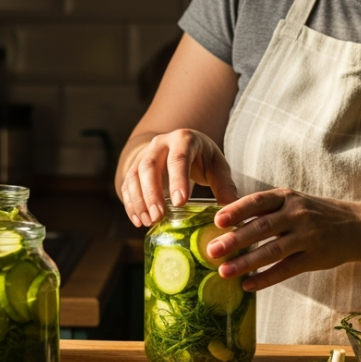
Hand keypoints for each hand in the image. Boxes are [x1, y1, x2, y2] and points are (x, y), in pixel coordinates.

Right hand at [119, 129, 237, 227]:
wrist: (178, 146)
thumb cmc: (202, 158)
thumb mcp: (216, 166)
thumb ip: (224, 186)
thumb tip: (234, 212)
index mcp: (184, 140)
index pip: (179, 158)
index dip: (178, 180)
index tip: (180, 203)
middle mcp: (160, 144)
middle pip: (150, 166)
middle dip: (152, 193)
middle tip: (159, 217)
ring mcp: (144, 154)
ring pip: (135, 175)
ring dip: (139, 200)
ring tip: (148, 222)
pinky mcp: (134, 167)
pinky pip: (127, 184)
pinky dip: (131, 203)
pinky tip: (138, 220)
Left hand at [207, 188, 360, 291]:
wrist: (357, 227)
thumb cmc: (315, 214)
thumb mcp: (294, 202)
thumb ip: (266, 210)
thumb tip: (228, 222)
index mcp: (288, 197)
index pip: (258, 202)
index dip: (237, 210)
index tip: (217, 220)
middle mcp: (297, 214)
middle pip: (261, 228)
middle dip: (235, 240)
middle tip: (212, 250)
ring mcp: (307, 237)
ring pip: (272, 251)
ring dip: (246, 263)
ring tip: (224, 272)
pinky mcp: (314, 258)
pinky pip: (286, 270)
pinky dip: (266, 278)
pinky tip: (248, 285)